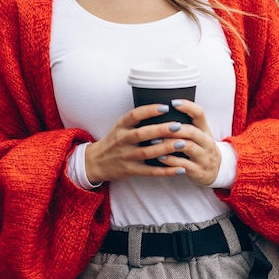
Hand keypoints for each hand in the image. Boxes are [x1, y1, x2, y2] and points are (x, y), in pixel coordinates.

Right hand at [84, 103, 218, 182]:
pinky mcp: (131, 170)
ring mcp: (127, 156)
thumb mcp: (121, 126)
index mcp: (121, 126)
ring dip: (165, 148)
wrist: (96, 162)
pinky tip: (180, 168)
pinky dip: (165, 170)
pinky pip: (150, 171)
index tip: (165, 107)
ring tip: (182, 144)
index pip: (134, 115)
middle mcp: (123, 140)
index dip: (149, 111)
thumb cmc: (115, 141)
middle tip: (178, 125)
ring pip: (147, 153)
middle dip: (160, 130)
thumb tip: (164, 108)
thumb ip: (138, 119)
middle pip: (142, 134)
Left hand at [154, 99, 221, 185]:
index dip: (187, 107)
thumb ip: (185, 123)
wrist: (215, 171)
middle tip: (159, 126)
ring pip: (188, 147)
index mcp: (205, 129)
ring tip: (154, 141)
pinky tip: (160, 157)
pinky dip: (171, 161)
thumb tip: (162, 110)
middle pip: (192, 131)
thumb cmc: (200, 148)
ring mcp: (203, 156)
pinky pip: (183, 165)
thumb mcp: (199, 134)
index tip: (173, 102)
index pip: (199, 113)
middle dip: (175, 128)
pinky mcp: (198, 170)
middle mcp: (206, 142)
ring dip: (170, 144)